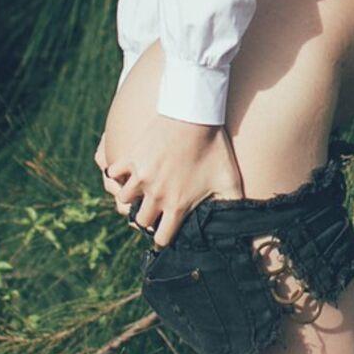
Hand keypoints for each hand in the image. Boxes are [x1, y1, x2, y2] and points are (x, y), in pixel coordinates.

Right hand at [94, 114, 245, 248]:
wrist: (195, 115)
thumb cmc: (215, 148)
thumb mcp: (229, 179)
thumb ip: (233, 204)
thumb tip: (240, 223)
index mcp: (177, 205)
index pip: (162, 238)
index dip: (164, 238)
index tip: (166, 232)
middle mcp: (155, 195)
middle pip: (140, 221)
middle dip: (148, 220)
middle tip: (155, 212)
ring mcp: (140, 176)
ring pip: (123, 199)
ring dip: (131, 198)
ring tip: (142, 192)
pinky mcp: (131, 157)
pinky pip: (113, 173)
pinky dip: (118, 174)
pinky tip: (128, 173)